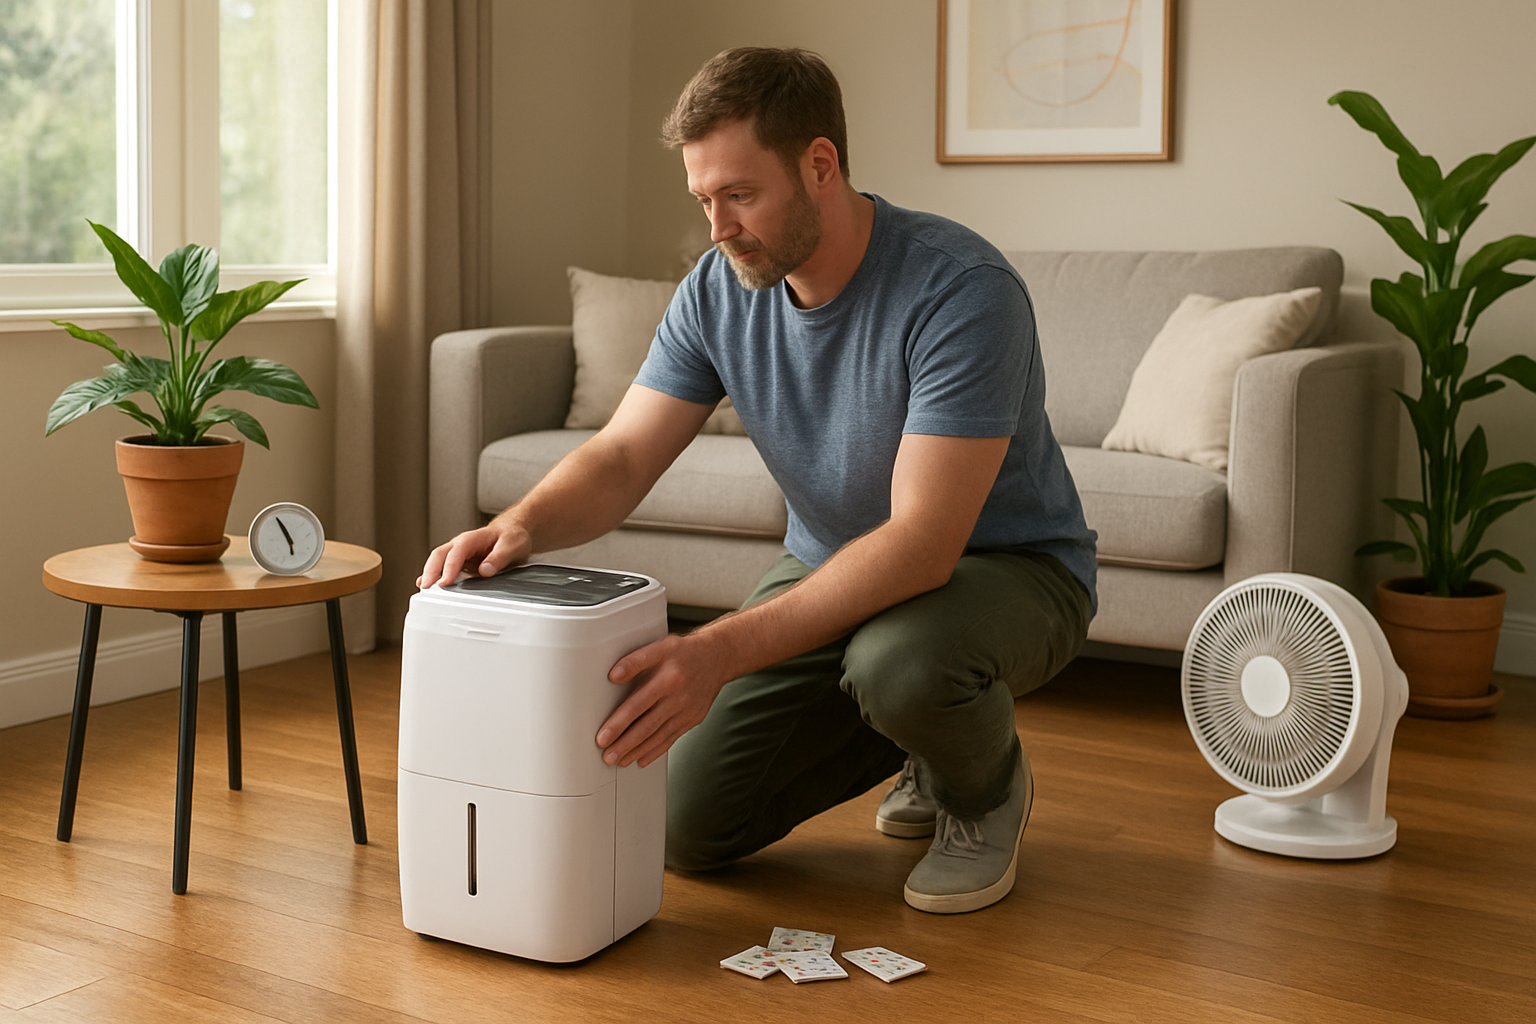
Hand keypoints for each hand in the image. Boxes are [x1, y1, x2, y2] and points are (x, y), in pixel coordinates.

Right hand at [416, 521, 531, 588]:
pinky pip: (443, 568)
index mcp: (472, 539)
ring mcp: (458, 554)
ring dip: (429, 575)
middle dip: (430, 571)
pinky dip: (434, 577)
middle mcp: (461, 545)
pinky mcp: (459, 563)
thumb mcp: (512, 545)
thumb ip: (499, 558)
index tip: (444, 582)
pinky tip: (428, 587)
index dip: (449, 567)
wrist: (513, 532)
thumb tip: (484, 570)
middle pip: (440, 555)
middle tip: (426, 588)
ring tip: (424, 591)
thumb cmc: (512, 537)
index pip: (457, 552)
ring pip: (437, 561)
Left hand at [596, 633, 727, 767]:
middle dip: (625, 744)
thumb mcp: (660, 647)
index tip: (603, 738)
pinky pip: (671, 739)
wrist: (716, 658)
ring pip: (658, 736)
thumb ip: (636, 660)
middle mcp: (678, 698)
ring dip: (637, 751)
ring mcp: (687, 712)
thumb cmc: (684, 652)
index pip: (637, 705)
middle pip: (647, 726)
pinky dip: (655, 751)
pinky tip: (641, 758)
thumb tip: (614, 675)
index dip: (618, 723)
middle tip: (607, 756)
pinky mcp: (693, 720)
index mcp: (667, 679)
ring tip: (620, 760)